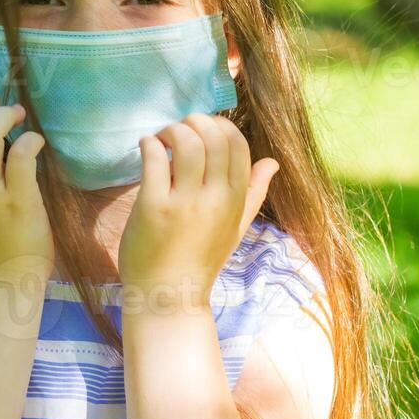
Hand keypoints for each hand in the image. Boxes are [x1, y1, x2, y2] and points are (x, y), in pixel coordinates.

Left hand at [117, 113, 277, 303]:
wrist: (169, 297)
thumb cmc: (200, 261)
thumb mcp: (235, 227)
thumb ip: (254, 193)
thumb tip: (273, 162)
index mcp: (236, 199)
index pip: (237, 144)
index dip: (218, 126)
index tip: (200, 131)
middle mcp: (215, 198)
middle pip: (213, 137)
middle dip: (193, 122)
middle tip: (177, 131)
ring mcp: (185, 203)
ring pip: (186, 142)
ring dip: (171, 130)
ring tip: (161, 139)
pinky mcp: (154, 207)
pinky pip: (154, 159)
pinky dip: (149, 143)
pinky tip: (146, 147)